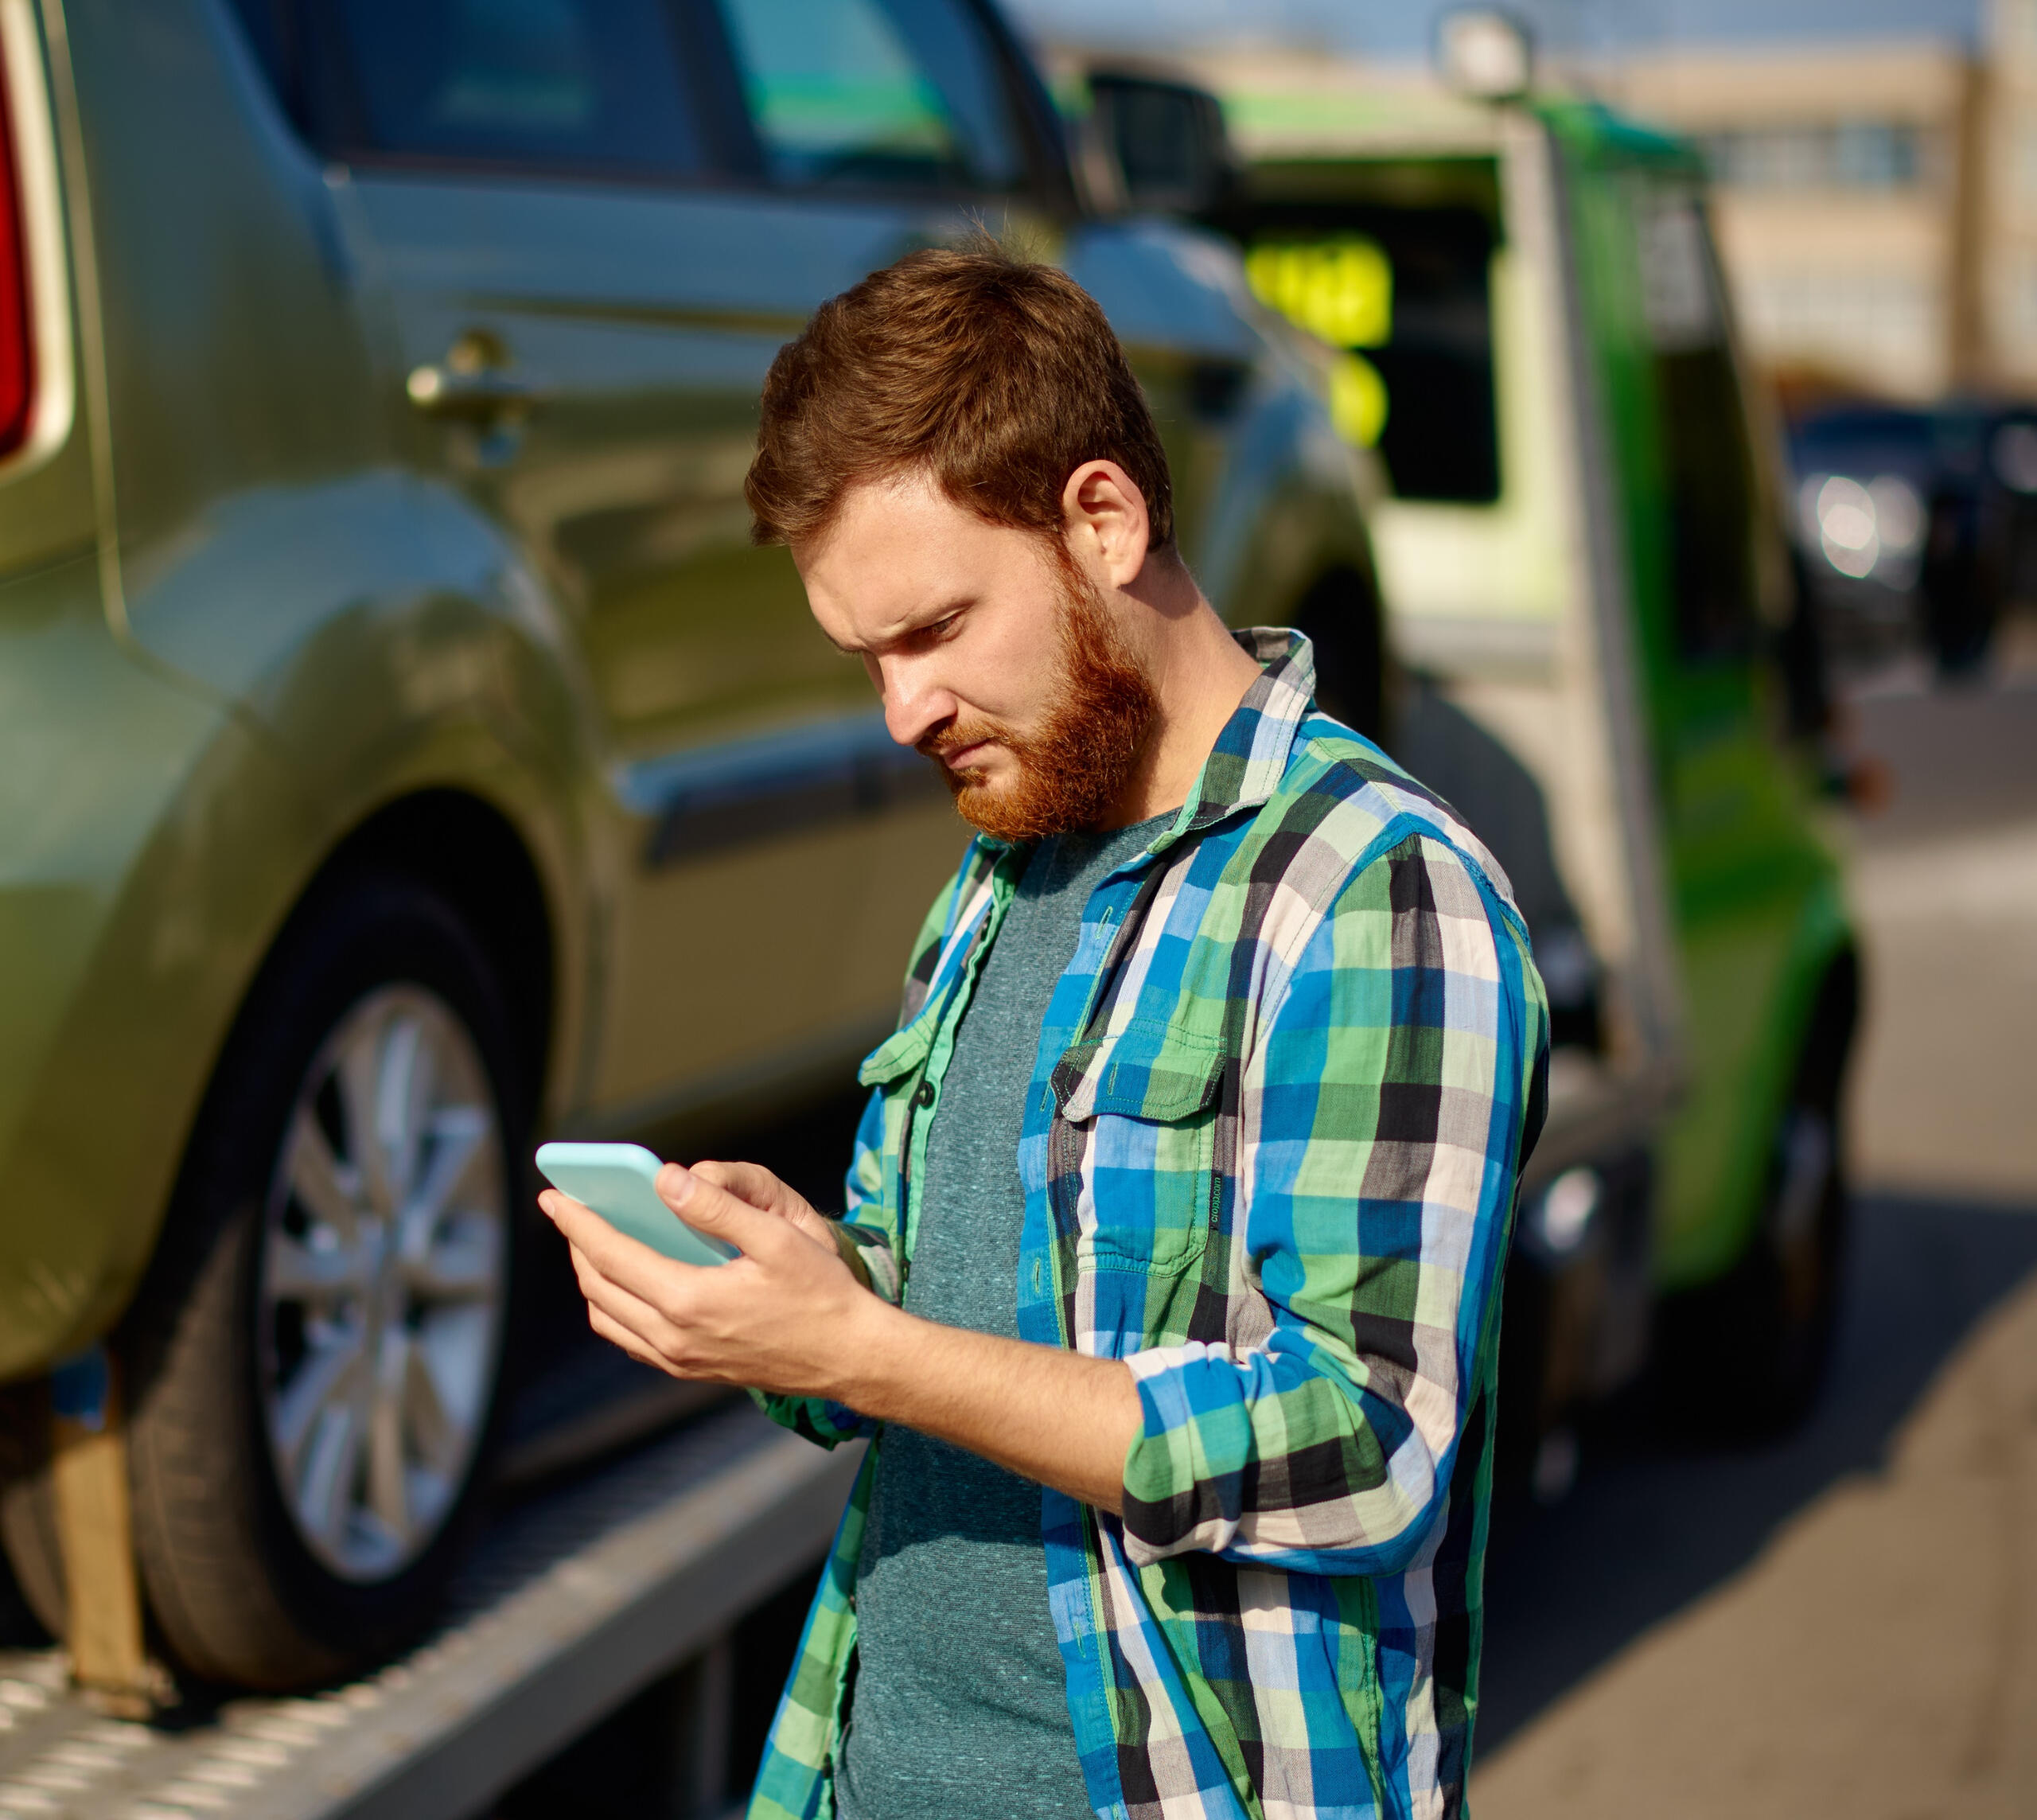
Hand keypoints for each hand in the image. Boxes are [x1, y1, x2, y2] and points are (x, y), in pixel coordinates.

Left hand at [537, 1160, 882, 1400]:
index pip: (611, 1255)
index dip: (577, 1222)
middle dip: (578, 1245)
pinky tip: (629, 1281)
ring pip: (608, 1318)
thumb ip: (717, 1207)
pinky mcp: (690, 1371)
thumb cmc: (820, 1292)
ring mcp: (679, 1361)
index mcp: (689, 1300)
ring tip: (595, 1242)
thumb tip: (665, 1179)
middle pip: (599, 1287)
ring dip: (592, 1279)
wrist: (849, 1356)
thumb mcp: (776, 1238)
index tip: (552, 1197)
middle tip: (570, 1212)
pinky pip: (630, 1339)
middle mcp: (674, 1338)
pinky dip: (614, 1306)